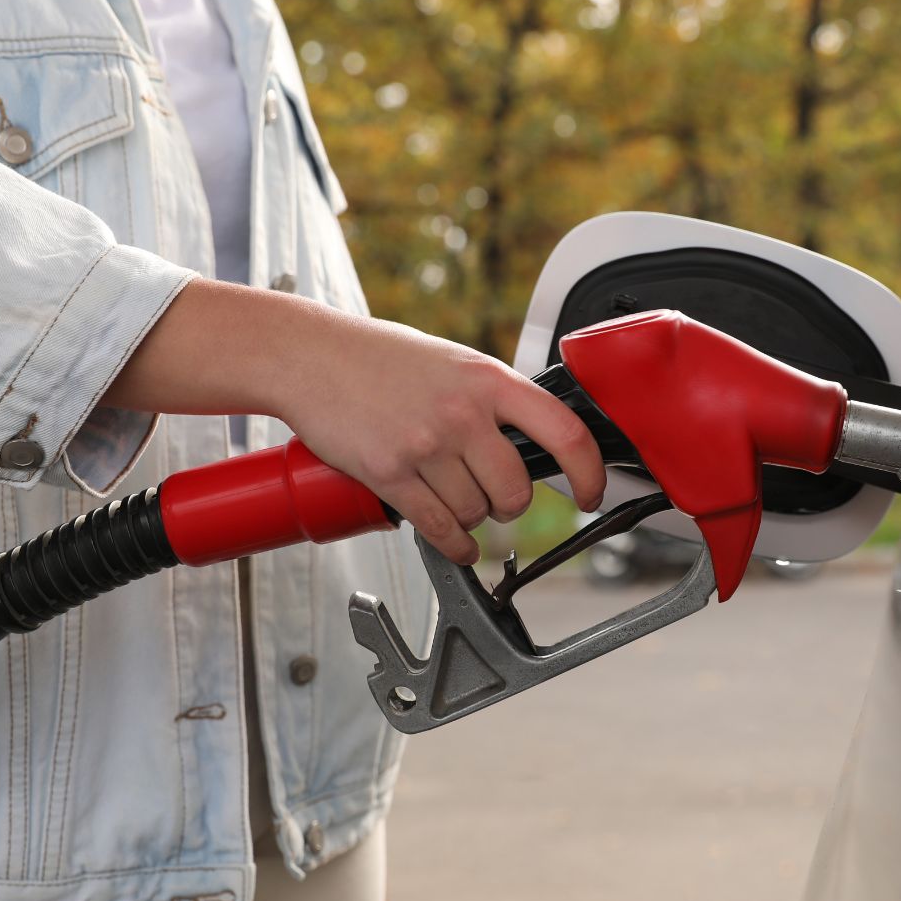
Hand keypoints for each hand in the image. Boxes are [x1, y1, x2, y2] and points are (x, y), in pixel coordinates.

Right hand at [276, 315, 605, 564]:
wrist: (310, 355)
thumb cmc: (377, 356)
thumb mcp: (451, 362)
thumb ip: (490, 397)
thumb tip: (532, 438)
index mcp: (488, 379)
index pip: (564, 431)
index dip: (589, 473)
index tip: (591, 494)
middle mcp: (463, 412)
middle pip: (516, 490)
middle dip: (509, 506)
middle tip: (495, 499)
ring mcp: (426, 445)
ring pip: (476, 513)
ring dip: (471, 521)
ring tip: (454, 503)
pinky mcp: (390, 474)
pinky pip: (440, 528)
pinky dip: (455, 546)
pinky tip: (457, 543)